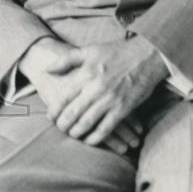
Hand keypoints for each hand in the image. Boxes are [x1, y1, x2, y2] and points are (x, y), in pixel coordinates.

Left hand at [18, 36, 143, 154]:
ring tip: (71, 134)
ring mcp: (109, 100)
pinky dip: (95, 137)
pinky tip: (89, 140)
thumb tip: (47, 69)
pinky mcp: (123, 109)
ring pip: (87, 122)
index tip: (49, 116)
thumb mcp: (88, 51)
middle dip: (63, 124)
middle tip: (59, 128)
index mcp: (85, 74)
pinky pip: (106, 128)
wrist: (146, 56)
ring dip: (76, 132)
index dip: (54, 110)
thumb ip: (66, 60)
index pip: (64, 97)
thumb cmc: (115, 52)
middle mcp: (95, 88)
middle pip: (73, 112)